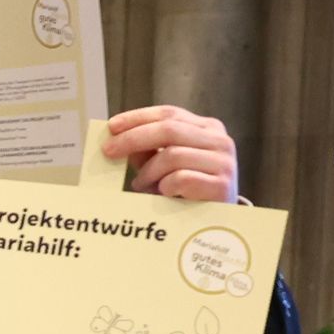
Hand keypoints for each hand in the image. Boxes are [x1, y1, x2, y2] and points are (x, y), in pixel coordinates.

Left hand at [101, 106, 238, 202]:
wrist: (218, 220)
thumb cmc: (188, 190)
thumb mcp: (166, 164)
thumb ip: (147, 150)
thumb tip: (118, 138)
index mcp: (207, 128)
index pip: (169, 114)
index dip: (138, 117)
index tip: (112, 126)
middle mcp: (220, 141)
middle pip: (169, 129)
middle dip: (133, 139)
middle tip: (109, 151)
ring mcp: (224, 163)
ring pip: (172, 155)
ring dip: (148, 172)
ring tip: (141, 185)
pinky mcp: (222, 186)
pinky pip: (181, 179)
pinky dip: (164, 186)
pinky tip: (163, 194)